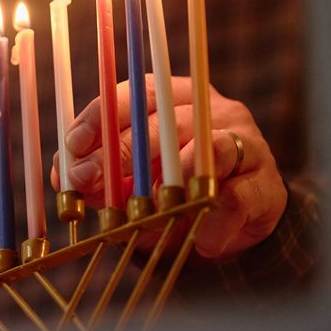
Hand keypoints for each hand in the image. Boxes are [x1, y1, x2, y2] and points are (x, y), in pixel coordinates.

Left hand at [51, 74, 286, 258]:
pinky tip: (199, 238)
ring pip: (208, 147)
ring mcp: (243, 141)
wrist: (235, 218)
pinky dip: (214, 219)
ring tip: (145, 206)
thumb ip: (97, 172)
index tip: (74, 144)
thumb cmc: (173, 187)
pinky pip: (238, 197)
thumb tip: (64, 175)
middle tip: (90, 180)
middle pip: (163, 119)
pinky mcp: (265, 182)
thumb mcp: (128, 177)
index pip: (136, 91)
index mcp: (173, 98)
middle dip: (120, 150)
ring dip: (171, 180)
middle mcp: (209, 109)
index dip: (102, 114)